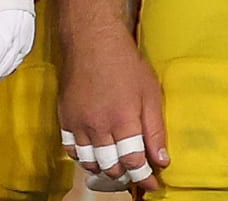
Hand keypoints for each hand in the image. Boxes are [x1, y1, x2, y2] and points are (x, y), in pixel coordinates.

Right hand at [58, 29, 170, 189]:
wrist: (92, 42)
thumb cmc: (126, 64)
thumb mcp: (150, 93)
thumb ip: (155, 129)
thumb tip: (162, 160)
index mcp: (124, 120)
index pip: (134, 162)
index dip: (144, 178)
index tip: (152, 184)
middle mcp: (99, 127)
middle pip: (111, 166)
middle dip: (125, 175)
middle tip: (136, 174)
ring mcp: (79, 124)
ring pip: (90, 162)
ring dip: (104, 170)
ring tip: (117, 168)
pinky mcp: (65, 119)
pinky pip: (72, 150)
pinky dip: (84, 159)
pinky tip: (94, 156)